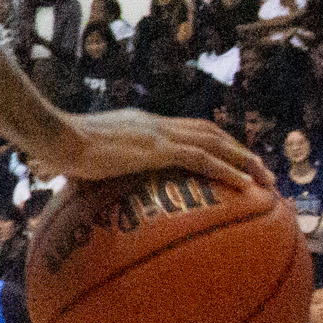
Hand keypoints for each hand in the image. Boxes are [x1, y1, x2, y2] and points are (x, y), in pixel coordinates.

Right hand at [45, 109, 270, 190]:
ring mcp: (157, 134)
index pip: (187, 129)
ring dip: (244, 159)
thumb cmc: (60, 151)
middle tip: (262, 172)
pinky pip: (202, 159)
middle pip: (209, 131)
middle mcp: (155, 124)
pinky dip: (228, 170)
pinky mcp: (156, 149)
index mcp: (141, 125)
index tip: (232, 160)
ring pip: (214, 141)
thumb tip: (85, 198)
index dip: (213, 142)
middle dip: (239, 150)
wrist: (56, 138)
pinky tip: (246, 186)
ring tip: (265, 179)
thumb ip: (96, 176)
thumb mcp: (85, 162)